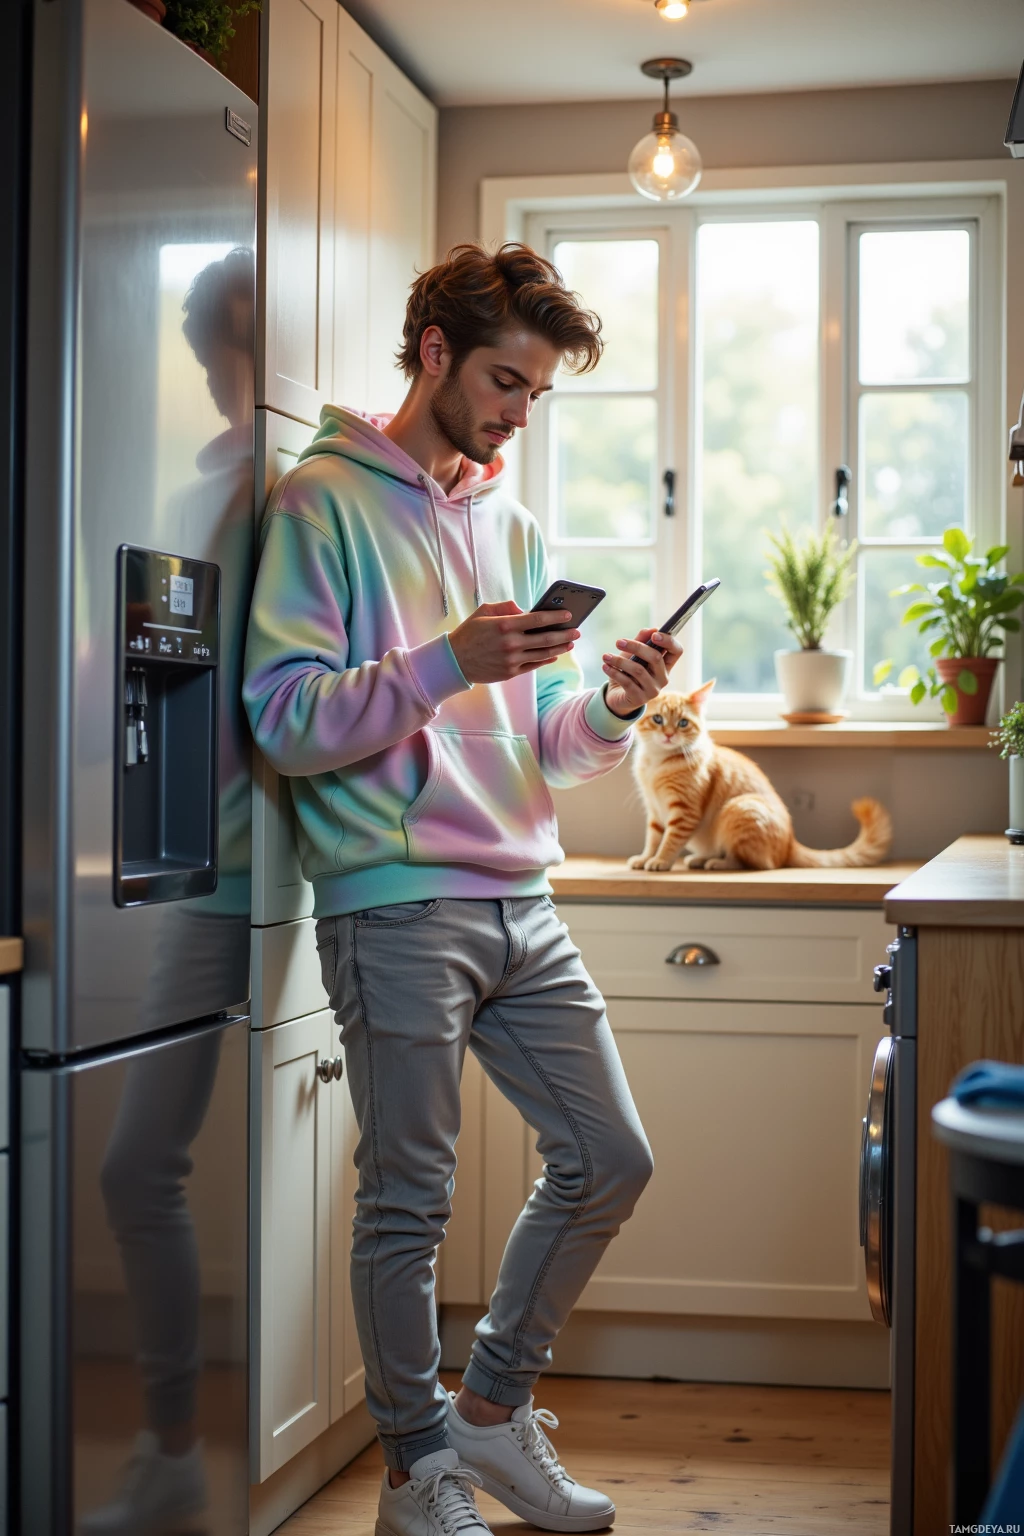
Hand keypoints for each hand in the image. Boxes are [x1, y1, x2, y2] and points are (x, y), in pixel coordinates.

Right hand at [449, 600, 579, 684]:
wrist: (454, 661)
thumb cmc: (469, 633)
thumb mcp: (483, 612)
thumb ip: (506, 607)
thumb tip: (525, 609)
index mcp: (505, 625)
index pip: (537, 619)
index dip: (555, 616)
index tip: (568, 614)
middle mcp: (511, 643)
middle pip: (545, 638)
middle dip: (564, 634)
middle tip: (576, 631)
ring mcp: (512, 660)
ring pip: (543, 654)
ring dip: (559, 648)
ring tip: (570, 643)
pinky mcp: (510, 673)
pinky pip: (534, 665)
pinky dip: (546, 660)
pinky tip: (555, 655)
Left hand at [602, 628, 681, 717]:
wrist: (617, 697)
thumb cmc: (628, 672)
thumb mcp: (633, 655)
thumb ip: (642, 641)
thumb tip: (651, 629)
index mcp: (666, 665)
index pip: (677, 651)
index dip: (669, 641)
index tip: (654, 634)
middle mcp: (663, 678)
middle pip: (656, 658)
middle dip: (636, 647)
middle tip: (618, 642)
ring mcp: (653, 690)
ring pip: (638, 670)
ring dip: (619, 661)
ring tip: (606, 656)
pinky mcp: (640, 699)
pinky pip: (627, 682)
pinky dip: (614, 672)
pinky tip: (605, 666)